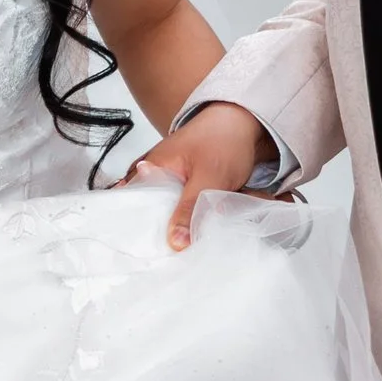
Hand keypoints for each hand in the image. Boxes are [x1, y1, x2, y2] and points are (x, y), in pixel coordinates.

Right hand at [132, 102, 274, 249]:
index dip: (139, 229)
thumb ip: (190, 209)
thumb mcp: (208, 177)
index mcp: (151, 168)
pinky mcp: (189, 189)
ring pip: (170, 214)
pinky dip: (191, 220)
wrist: (247, 124)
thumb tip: (175, 241)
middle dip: (162, 233)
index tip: (149, 252)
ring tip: (182, 251)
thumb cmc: (223, 139)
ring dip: (179, 228)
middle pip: (152, 213)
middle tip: (170, 256)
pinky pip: (184, 210)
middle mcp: (157, 175)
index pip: (133, 204)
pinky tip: (196, 235)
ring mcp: (173, 182)